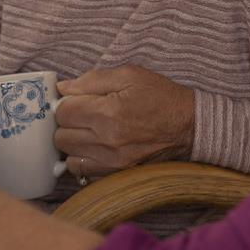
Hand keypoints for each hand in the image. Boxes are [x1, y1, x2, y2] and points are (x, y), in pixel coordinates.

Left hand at [53, 65, 196, 178]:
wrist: (189, 126)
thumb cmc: (160, 97)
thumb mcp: (129, 75)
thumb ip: (91, 79)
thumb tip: (62, 88)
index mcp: (108, 112)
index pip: (62, 112)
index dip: (64, 103)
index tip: (74, 100)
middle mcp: (107, 140)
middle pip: (60, 136)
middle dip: (66, 123)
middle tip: (80, 115)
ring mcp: (112, 161)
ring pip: (68, 156)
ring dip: (72, 142)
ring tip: (87, 131)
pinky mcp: (116, 173)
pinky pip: (82, 171)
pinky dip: (81, 159)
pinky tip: (93, 147)